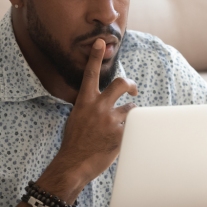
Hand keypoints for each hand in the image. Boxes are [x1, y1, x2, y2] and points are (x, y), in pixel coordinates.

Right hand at [47, 38, 137, 191]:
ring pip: (131, 110)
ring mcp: (110, 120)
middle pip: (121, 84)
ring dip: (130, 118)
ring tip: (122, 129)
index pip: (90, 74)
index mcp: (85, 102)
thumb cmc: (74, 144)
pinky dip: (130, 134)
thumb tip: (102, 104)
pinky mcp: (120, 134)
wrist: (73, 164)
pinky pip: (133, 128)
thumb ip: (89, 108)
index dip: (95, 56)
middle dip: (130, 84)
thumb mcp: (76, 119)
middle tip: (133, 90)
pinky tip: (121, 142)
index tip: (100, 42)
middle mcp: (98, 107)